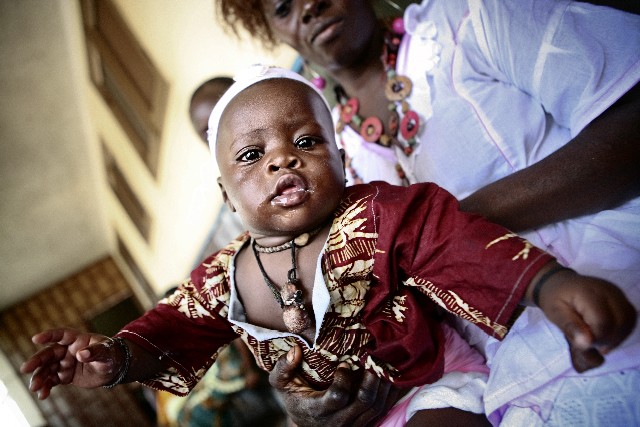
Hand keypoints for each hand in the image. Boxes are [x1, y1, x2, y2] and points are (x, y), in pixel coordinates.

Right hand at [20, 328, 123, 398]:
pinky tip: (42, 395)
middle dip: (37, 361)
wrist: (113, 369)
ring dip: (39, 377)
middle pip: (49, 353)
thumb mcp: (106, 352)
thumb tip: (81, 354)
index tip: (36, 338)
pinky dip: (46, 387)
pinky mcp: (64, 376)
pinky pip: (52, 381)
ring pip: (47, 369)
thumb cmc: (111, 354)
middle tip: (25, 368)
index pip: (61, 335)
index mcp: (77, 339)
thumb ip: (95, 352)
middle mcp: (67, 350)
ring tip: (34, 388)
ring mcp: (64, 363)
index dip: (49, 335)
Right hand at [269, 345, 401, 426]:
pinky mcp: (365, 424)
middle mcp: (339, 421)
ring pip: (378, 406)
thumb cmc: (295, 397)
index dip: (344, 380)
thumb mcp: (281, 383)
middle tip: (374, 358)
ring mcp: (354, 425)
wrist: (307, 422)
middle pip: (365, 401)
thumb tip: (295, 350)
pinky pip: (384, 410)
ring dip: (384, 383)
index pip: (337, 397)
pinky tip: (394, 375)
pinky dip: (392, 393)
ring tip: (386, 362)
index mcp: (318, 410)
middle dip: (372, 378)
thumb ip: (282, 368)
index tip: (344, 363)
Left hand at [535, 268, 636, 371]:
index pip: (604, 322)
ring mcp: (617, 293)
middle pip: (621, 322)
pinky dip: (622, 330)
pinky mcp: (621, 297)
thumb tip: (587, 344)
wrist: (559, 283)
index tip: (583, 343)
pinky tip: (607, 335)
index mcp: (589, 293)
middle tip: (592, 344)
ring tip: (599, 341)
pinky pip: (630, 317)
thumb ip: (570, 327)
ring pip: (629, 321)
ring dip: (617, 337)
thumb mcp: (554, 313)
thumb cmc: (554, 298)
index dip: (597, 339)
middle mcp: (608, 290)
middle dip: (608, 340)